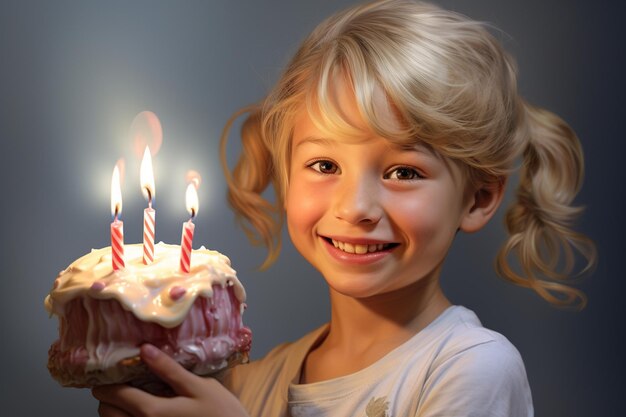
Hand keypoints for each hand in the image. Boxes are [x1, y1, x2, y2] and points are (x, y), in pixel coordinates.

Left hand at [92, 344, 249, 416]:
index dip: (106, 380)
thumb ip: (169, 370)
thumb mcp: (199, 387)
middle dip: (110, 395)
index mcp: (152, 412)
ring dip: (116, 409)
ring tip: (133, 394)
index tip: (110, 368)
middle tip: (123, 379)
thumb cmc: (221, 413)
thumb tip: (144, 350)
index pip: (113, 394)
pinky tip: (144, 409)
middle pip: (107, 412)